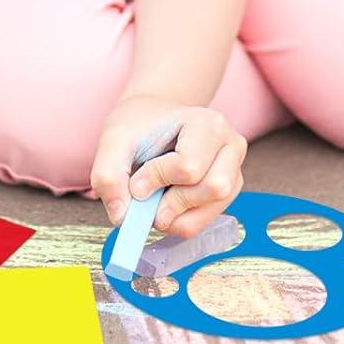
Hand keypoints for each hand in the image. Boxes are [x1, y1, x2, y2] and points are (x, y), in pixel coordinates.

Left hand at [90, 94, 246, 238]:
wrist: (154, 121)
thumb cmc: (138, 127)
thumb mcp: (113, 142)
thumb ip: (108, 176)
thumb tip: (123, 217)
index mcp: (207, 123)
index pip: (189, 166)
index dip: (157, 180)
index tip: (136, 181)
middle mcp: (230, 144)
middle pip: (214, 187)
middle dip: (174, 203)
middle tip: (148, 200)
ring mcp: (234, 167)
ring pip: (216, 206)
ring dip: (179, 216)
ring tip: (156, 202)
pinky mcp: (231, 188)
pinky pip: (211, 218)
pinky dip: (184, 221)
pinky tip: (168, 205)